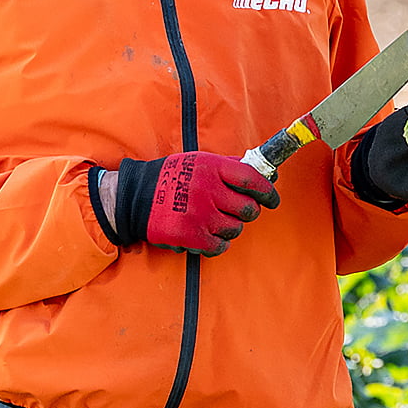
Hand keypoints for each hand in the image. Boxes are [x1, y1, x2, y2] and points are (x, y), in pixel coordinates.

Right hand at [99, 152, 279, 256]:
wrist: (135, 198)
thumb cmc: (170, 177)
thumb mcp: (198, 161)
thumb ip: (228, 166)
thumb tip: (261, 172)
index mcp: (212, 167)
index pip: (252, 179)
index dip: (268, 191)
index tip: (272, 199)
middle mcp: (209, 190)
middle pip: (248, 208)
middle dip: (248, 212)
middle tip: (239, 211)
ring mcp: (201, 215)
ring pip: (236, 228)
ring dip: (231, 227)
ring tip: (216, 221)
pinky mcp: (193, 236)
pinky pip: (220, 245)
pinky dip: (218, 243)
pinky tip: (208, 234)